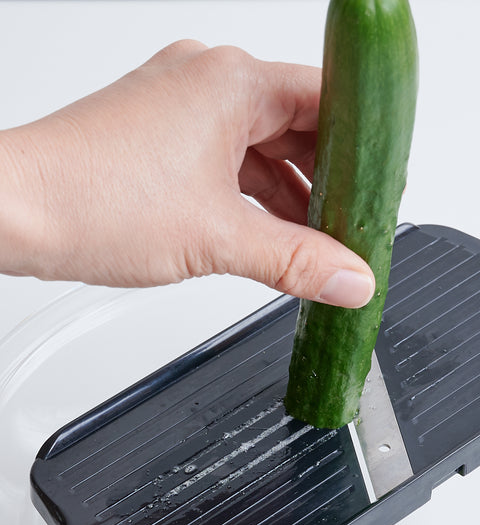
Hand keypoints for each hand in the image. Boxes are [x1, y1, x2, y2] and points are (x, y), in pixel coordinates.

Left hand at [0, 40, 373, 306]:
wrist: (10, 211)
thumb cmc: (89, 201)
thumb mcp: (216, 239)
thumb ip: (297, 261)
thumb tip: (350, 278)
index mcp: (230, 81)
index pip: (327, 100)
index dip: (363, 148)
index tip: (378, 188)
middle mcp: (204, 81)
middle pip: (294, 123)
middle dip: (325, 179)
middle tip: (350, 225)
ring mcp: (176, 106)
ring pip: (256, 144)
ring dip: (285, 193)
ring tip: (312, 242)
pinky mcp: (154, 136)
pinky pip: (221, 158)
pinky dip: (247, 194)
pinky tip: (262, 232)